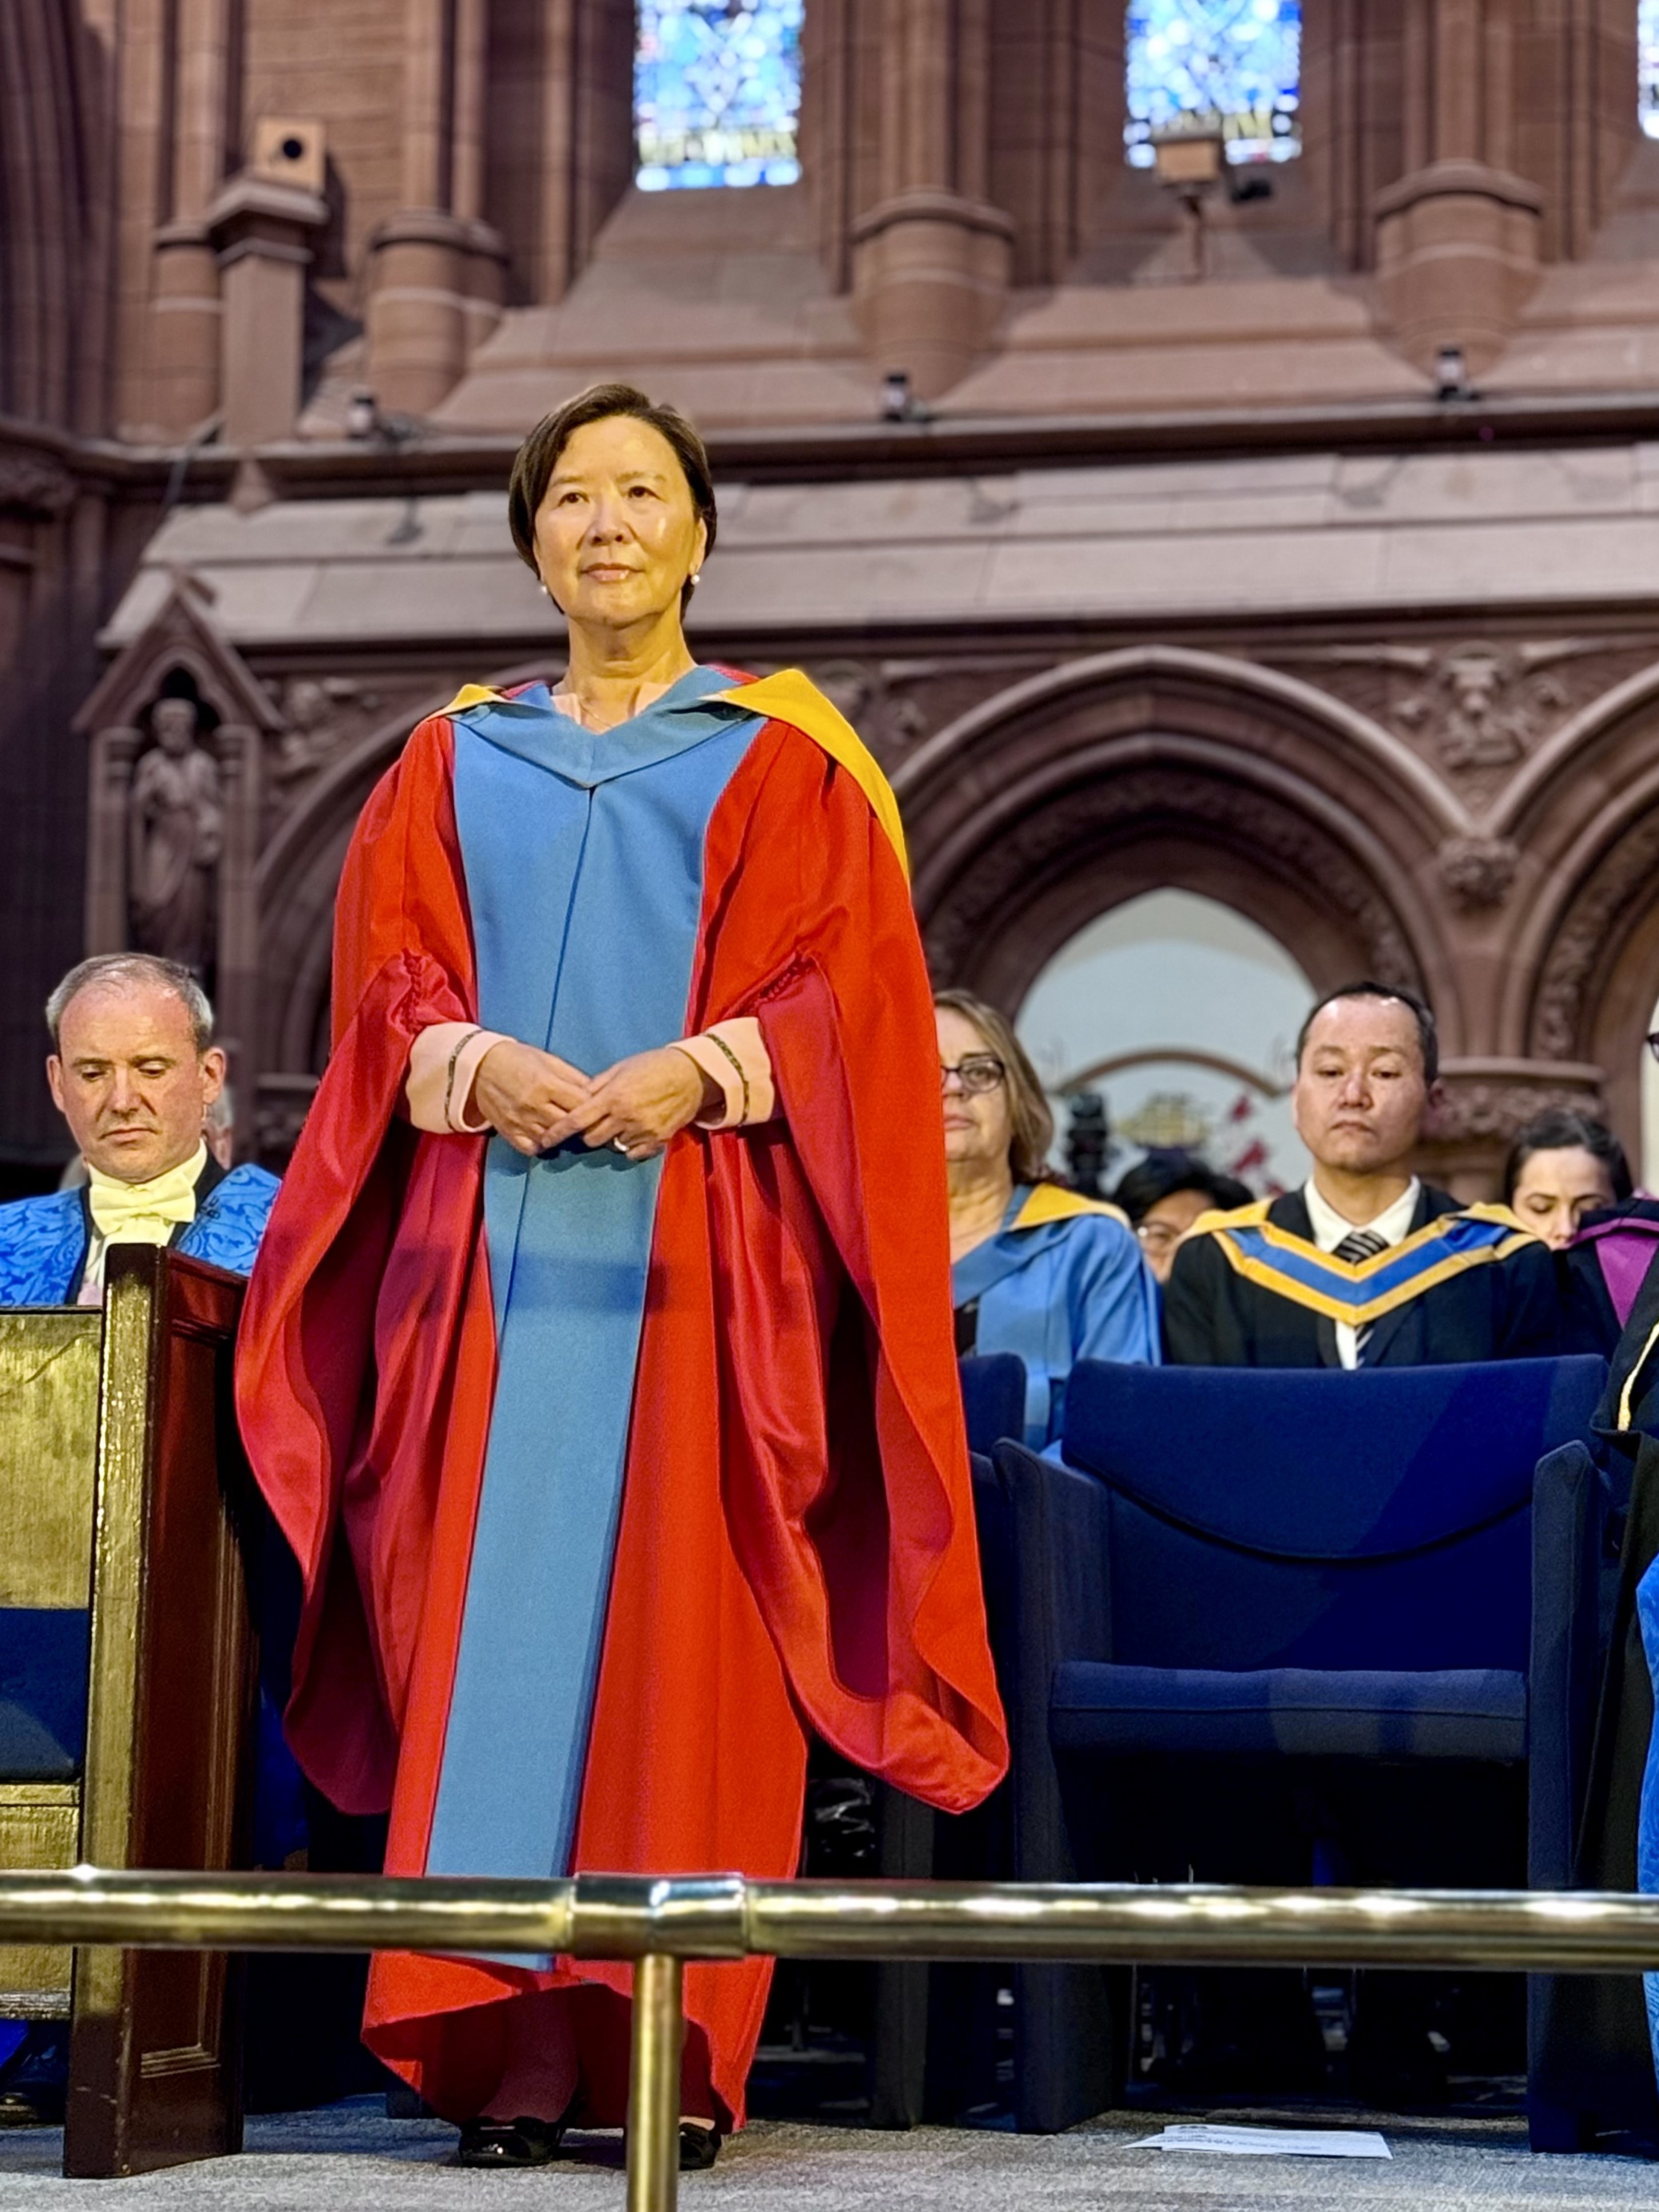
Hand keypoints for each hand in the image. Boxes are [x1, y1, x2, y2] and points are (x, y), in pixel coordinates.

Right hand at [470, 1039, 593, 1155]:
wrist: (480, 1065)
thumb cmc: (518, 1059)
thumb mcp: (548, 1060)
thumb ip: (573, 1077)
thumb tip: (595, 1091)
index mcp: (546, 1084)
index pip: (581, 1104)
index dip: (592, 1106)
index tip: (595, 1106)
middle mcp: (534, 1105)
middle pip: (568, 1125)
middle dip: (579, 1123)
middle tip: (583, 1121)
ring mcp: (520, 1121)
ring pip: (552, 1139)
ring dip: (561, 1136)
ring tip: (565, 1128)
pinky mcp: (508, 1131)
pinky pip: (531, 1148)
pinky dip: (541, 1145)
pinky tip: (544, 1135)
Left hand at [541, 1046, 720, 1159]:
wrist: (692, 1075)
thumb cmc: (653, 1065)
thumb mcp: (621, 1069)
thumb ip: (597, 1086)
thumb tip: (577, 1099)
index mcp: (613, 1097)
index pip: (576, 1120)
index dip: (558, 1132)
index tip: (545, 1140)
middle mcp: (625, 1116)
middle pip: (592, 1139)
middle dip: (588, 1133)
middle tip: (595, 1122)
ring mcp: (643, 1130)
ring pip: (612, 1146)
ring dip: (610, 1138)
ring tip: (619, 1123)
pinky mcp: (658, 1140)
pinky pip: (633, 1153)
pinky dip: (629, 1145)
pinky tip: (635, 1131)